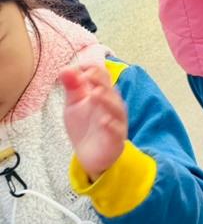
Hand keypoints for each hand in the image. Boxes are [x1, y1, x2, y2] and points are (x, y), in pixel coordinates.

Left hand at [61, 66, 127, 181]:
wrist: (90, 155)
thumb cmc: (84, 126)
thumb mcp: (74, 105)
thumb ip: (72, 88)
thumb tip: (65, 69)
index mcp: (103, 94)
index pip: (103, 77)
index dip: (94, 70)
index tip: (80, 68)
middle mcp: (112, 105)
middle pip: (110, 90)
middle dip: (100, 82)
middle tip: (88, 75)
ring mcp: (116, 122)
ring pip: (116, 109)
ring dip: (107, 100)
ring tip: (96, 94)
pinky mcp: (115, 139)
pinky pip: (116, 131)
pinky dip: (112, 126)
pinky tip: (104, 122)